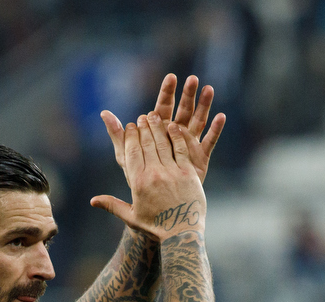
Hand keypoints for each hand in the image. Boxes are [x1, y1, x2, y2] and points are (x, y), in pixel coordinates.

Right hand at [90, 114, 205, 241]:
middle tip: (142, 117)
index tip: (130, 126)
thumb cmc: (156, 228)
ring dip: (158, 126)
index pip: (132, 151)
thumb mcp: (131, 217)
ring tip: (154, 116)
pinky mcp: (188, 172)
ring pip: (162, 142)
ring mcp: (172, 172)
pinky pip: (180, 149)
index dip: (130, 136)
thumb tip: (92, 201)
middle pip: (146, 143)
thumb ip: (112, 205)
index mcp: (138, 183)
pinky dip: (175, 136)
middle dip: (143, 127)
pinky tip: (172, 126)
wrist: (182, 234)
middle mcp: (154, 174)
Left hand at [101, 73, 225, 184]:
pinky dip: (215, 130)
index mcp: (159, 130)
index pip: (163, 106)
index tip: (170, 77)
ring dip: (204, 105)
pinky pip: (210, 141)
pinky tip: (221, 116)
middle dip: (187, 93)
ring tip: (209, 89)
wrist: (157, 201)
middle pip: (183, 109)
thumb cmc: (140, 177)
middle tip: (192, 78)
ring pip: (198, 120)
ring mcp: (189, 144)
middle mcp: (175, 133)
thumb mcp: (125, 156)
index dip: (167, 92)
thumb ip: (117, 134)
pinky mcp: (200, 157)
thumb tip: (103, 112)